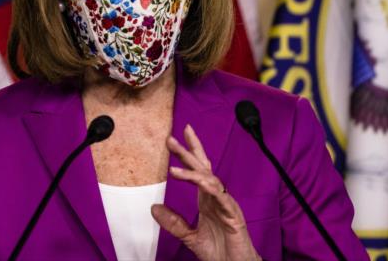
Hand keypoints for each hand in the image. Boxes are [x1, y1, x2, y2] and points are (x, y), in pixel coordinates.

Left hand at [151, 124, 260, 260]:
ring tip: (174, 167)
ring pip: (210, 180)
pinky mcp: (234, 216)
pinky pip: (222, 198)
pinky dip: (210, 188)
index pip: (198, 170)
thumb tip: (154, 207)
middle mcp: (216, 198)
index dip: (188, 153)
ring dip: (193, 171)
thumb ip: (174, 222)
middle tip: (170, 139)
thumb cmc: (219, 252)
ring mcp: (226, 205)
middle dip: (188, 152)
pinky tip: (200, 182)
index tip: (174, 138)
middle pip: (202, 168)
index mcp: (207, 200)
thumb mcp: (190, 237)